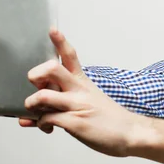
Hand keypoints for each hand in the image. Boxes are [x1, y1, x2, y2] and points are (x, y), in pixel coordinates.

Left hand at [22, 28, 147, 157]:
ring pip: (43, 96)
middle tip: (35, 86)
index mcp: (84, 82)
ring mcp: (77, 105)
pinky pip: (47, 119)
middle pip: (52, 68)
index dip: (60, 42)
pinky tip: (47, 128)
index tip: (52, 30)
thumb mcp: (92, 99)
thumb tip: (42, 103)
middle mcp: (79, 90)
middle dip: (35, 75)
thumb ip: (66, 98)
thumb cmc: (111, 119)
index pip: (70, 56)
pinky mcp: (76, 123)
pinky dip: (41, 124)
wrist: (131, 133)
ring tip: (35, 111)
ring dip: (31, 104)